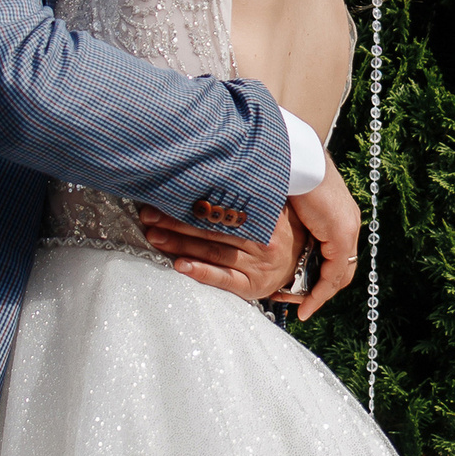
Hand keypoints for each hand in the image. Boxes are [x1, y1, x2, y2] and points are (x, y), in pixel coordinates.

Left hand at [137, 202, 300, 304]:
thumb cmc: (279, 232)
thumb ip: (249, 195)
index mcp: (265, 216)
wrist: (305, 265)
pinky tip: (180, 266)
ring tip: (154, 236)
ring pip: (213, 251)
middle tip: (149, 215)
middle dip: (177, 221)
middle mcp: (263, 240)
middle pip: (214, 228)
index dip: (193, 201)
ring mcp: (258, 265)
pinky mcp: (253, 287)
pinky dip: (201, 272)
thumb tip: (214, 168)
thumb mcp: (273, 209)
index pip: (223, 207)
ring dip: (180, 244)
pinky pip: (224, 280)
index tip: (165, 194)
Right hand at [287, 160, 360, 319]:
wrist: (293, 155)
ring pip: (338, 275)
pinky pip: (333, 274)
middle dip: (321, 290)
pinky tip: (306, 304)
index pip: (336, 254)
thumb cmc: (286, 172)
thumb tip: (276, 230)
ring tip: (302, 309)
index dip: (322, 275)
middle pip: (341, 269)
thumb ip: (291, 221)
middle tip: (301, 303)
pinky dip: (320, 292)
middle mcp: (349, 222)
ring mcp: (348, 228)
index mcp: (338, 214)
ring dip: (319, 295)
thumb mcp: (290, 203)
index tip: (303, 289)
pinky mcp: (341, 233)